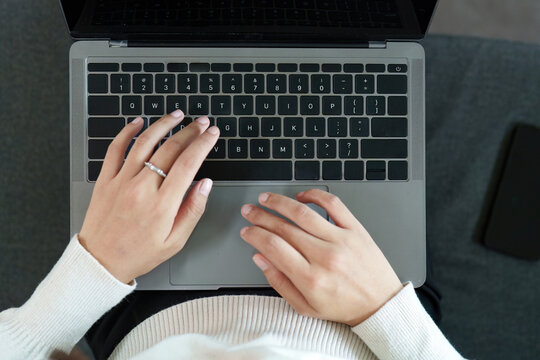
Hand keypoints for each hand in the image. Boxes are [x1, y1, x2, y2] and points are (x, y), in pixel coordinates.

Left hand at [79, 110, 219, 283]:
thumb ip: (193, 210)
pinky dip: (127, 132)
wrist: (101, 262)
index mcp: (162, 205)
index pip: (188, 163)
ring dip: (163, 125)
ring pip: (145, 143)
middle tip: (202, 123)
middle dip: (190, 131)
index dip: (203, 144)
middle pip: (170, 149)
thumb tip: (205, 184)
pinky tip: (138, 122)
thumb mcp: (175, 241)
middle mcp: (142, 188)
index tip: (212, 134)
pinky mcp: (105, 180)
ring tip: (177, 115)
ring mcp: (122, 181)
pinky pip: (115, 149)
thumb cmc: (139, 253)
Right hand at [240, 189, 402, 326]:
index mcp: (311, 278)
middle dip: (261, 217)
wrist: (380, 304)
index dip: (255, 235)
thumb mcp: (305, 306)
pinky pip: (333, 204)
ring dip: (280, 203)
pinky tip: (301, 196)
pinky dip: (315, 195)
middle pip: (284, 228)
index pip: (273, 247)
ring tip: (266, 199)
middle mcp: (325, 257)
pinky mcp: (356, 230)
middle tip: (249, 211)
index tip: (247, 231)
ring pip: (304, 213)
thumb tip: (260, 257)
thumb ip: (279, 282)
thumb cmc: (343, 306)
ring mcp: (341, 240)